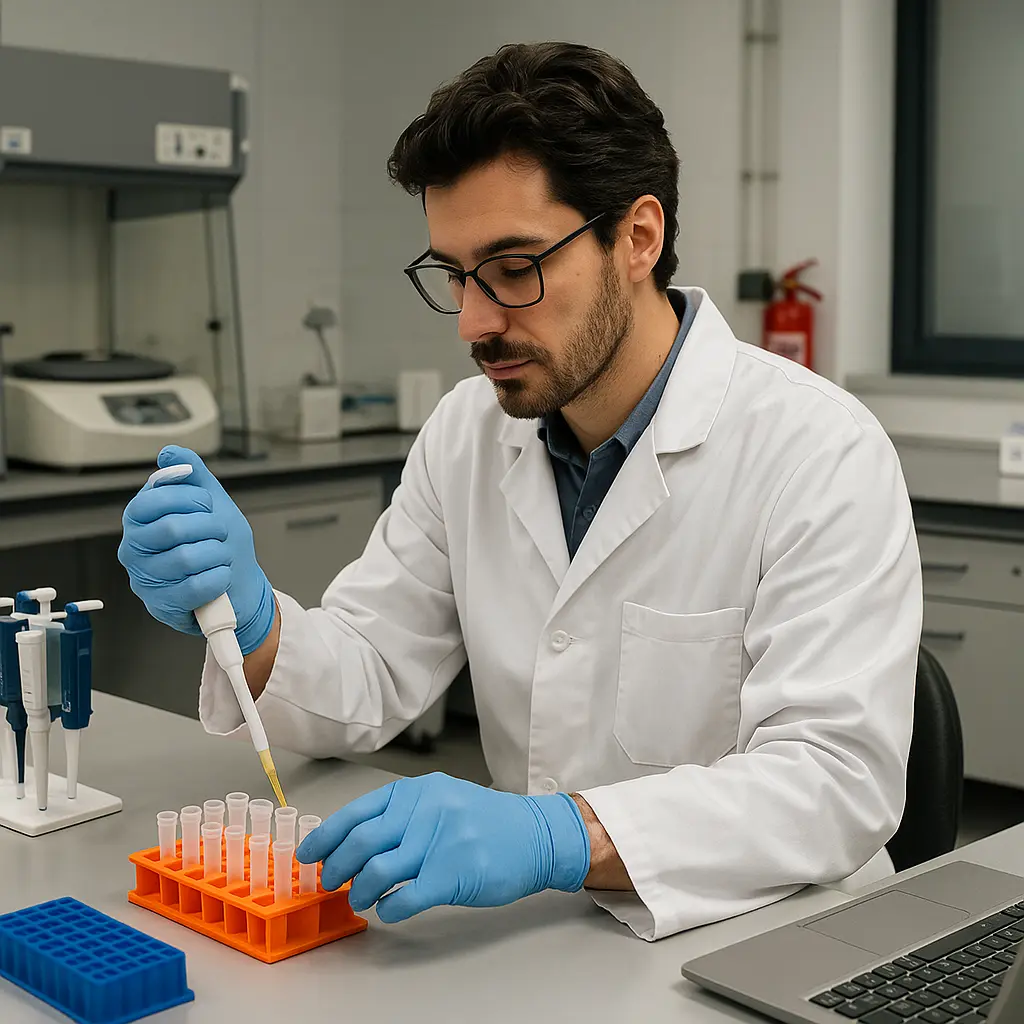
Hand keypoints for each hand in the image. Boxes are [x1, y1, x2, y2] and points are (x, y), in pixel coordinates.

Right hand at [117, 445, 275, 654]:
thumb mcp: (211, 502)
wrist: (239, 585)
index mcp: (140, 519)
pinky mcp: (162, 606)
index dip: (189, 499)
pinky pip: (195, 587)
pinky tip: (221, 575)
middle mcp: (134, 549)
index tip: (207, 504)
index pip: (152, 500)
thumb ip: (192, 474)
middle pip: (172, 529)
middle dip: (210, 527)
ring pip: (186, 559)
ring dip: (218, 554)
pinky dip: (219, 578)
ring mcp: (144, 580)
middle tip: (221, 533)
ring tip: (222, 555)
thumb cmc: (220, 543)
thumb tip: (170, 452)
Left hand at [296, 772, 590, 922]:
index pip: (356, 813)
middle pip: (360, 844)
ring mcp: (440, 842)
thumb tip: (350, 841)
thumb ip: (400, 815)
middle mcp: (425, 810)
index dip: (325, 837)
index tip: (308, 855)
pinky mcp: (454, 874)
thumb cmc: (483, 821)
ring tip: (361, 899)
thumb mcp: (439, 800)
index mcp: (416, 791)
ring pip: (377, 872)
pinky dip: (390, 908)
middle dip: (337, 868)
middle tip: (331, 882)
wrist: (534, 835)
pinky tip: (390, 909)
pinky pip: (405, 898)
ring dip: (361, 892)